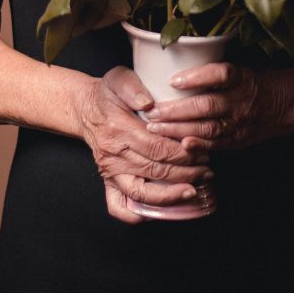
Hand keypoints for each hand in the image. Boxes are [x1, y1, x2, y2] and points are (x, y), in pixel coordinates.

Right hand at [79, 66, 212, 222]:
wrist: (86, 107)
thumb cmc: (109, 94)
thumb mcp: (119, 78)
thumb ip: (132, 87)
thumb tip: (148, 103)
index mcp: (118, 129)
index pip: (156, 147)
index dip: (182, 153)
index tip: (200, 151)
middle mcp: (113, 155)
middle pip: (155, 171)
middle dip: (185, 173)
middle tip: (207, 170)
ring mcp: (109, 171)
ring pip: (141, 193)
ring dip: (170, 196)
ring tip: (193, 191)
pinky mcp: (107, 181)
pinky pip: (118, 206)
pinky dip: (137, 214)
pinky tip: (160, 209)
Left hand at [144, 62, 285, 152]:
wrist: (282, 105)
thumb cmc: (250, 82)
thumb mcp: (238, 68)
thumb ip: (212, 70)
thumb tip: (172, 62)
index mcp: (241, 78)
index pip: (220, 75)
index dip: (196, 77)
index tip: (172, 80)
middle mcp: (241, 101)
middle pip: (207, 105)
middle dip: (176, 111)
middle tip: (153, 111)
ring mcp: (240, 123)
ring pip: (207, 128)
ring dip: (179, 129)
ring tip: (156, 127)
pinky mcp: (238, 140)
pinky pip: (215, 145)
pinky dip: (197, 145)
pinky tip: (179, 144)